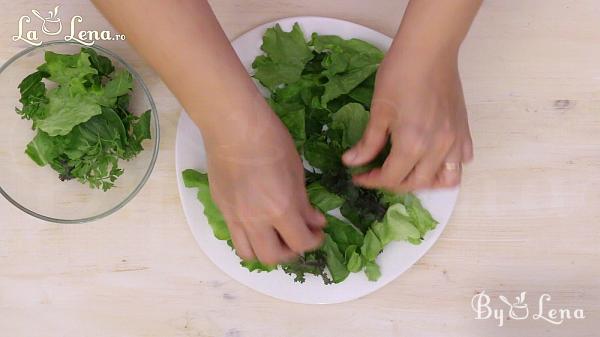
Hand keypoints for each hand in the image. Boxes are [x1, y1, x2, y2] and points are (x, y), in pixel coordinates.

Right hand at [203, 103, 324, 264]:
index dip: (314, 241)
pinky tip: (258, 223)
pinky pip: (235, 236)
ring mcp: (234, 217)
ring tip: (276, 237)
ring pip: (249, 254)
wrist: (233, 126)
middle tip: (298, 237)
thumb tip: (314, 221)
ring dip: (266, 251)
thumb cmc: (271, 141)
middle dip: (290, 252)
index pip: (300, 243)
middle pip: (273, 257)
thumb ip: (304, 202)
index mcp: (280, 209)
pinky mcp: (221, 208)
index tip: (317, 232)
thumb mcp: (296, 171)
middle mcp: (256, 221)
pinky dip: (250, 238)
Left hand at [342, 48, 472, 191]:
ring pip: (445, 179)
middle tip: (378, 173)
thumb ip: (368, 142)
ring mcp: (454, 141)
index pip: (391, 178)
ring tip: (408, 171)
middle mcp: (437, 149)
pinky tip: (432, 157)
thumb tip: (352, 162)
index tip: (359, 176)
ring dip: (425, 181)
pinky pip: (461, 161)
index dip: (372, 181)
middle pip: (416, 183)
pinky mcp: (464, 131)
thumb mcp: (378, 110)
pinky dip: (447, 167)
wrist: (429, 50)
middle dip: (394, 183)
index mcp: (413, 144)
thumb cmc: (399, 74)